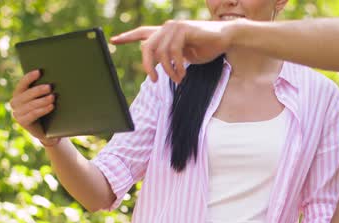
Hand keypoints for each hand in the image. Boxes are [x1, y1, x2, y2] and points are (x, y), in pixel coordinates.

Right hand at [9, 70, 58, 146]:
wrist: (46, 130)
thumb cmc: (45, 110)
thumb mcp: (42, 99)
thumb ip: (42, 90)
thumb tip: (53, 78)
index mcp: (18, 94)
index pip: (22, 84)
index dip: (29, 77)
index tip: (39, 71)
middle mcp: (14, 103)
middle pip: (26, 94)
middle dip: (38, 90)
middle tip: (50, 87)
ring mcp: (17, 113)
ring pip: (31, 105)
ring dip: (43, 100)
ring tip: (53, 97)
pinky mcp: (22, 122)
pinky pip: (33, 114)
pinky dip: (43, 110)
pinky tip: (51, 106)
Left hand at [110, 19, 242, 83]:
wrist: (225, 39)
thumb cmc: (206, 47)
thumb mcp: (183, 55)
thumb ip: (169, 57)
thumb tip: (156, 65)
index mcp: (165, 33)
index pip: (142, 33)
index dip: (127, 37)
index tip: (113, 41)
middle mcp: (167, 27)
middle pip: (146, 47)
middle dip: (147, 66)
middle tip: (154, 80)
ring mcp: (175, 27)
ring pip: (160, 53)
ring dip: (168, 70)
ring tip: (178, 79)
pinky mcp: (184, 30)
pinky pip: (173, 52)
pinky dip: (177, 66)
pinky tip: (183, 73)